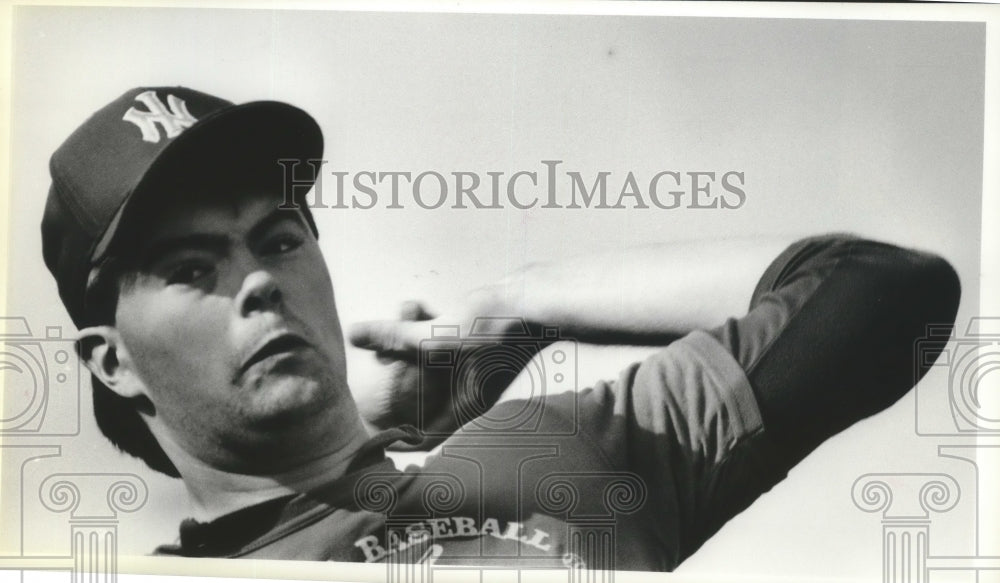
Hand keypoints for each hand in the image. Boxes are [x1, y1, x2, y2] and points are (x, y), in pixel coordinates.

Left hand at [348, 293, 549, 449]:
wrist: (534, 299)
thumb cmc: (493, 327)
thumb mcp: (436, 337)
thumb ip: (393, 338)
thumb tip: (352, 334)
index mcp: (463, 406)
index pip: (421, 438)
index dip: (393, 440)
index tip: (367, 434)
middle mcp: (467, 393)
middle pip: (421, 405)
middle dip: (393, 387)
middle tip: (369, 377)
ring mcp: (471, 369)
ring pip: (427, 370)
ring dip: (405, 349)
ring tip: (388, 334)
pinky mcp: (474, 345)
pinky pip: (439, 346)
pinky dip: (424, 329)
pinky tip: (413, 308)